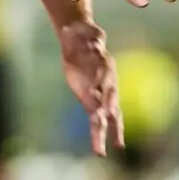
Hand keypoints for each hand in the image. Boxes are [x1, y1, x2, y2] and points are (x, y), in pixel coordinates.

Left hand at [57, 17, 121, 156]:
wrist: (79, 39)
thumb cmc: (79, 34)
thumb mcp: (77, 30)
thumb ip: (75, 33)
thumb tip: (66, 30)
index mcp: (104, 63)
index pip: (104, 78)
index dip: (102, 89)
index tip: (101, 101)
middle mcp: (106, 80)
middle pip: (110, 99)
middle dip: (109, 112)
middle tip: (106, 124)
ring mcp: (102, 92)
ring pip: (110, 114)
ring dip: (111, 132)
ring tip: (112, 148)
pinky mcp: (92, 99)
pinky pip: (99, 118)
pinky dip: (100, 132)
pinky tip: (101, 149)